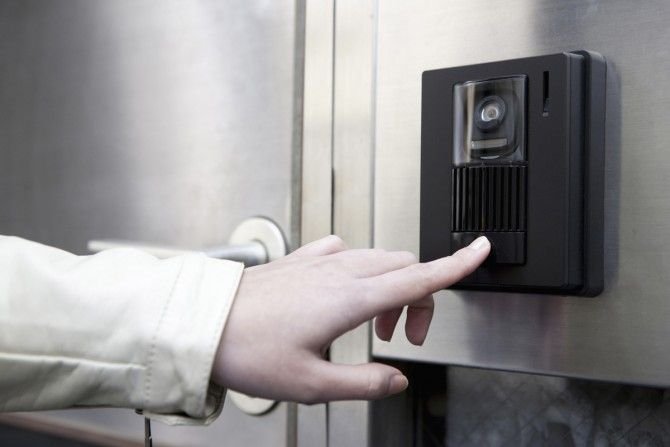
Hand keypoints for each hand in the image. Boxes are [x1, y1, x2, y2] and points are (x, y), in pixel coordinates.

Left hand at [211, 235, 489, 402]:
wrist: (202, 323)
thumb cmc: (248, 351)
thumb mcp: (311, 385)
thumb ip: (362, 384)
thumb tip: (395, 379)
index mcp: (349, 300)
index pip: (418, 277)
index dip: (456, 265)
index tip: (481, 250)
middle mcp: (339, 273)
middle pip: (404, 267)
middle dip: (420, 297)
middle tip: (406, 337)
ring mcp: (319, 263)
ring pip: (377, 259)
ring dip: (391, 287)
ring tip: (375, 326)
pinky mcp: (301, 261)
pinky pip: (345, 252)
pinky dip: (360, 271)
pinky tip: (344, 291)